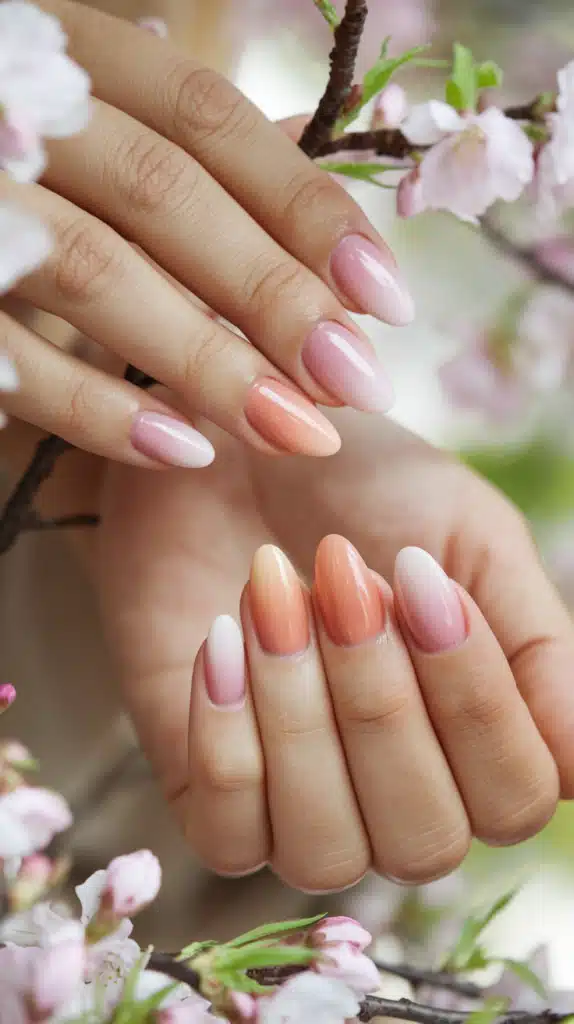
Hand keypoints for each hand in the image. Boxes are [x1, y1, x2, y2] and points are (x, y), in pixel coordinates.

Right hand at [0, 2, 407, 465]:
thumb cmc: (0, 149)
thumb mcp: (77, 106)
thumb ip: (173, 136)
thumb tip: (306, 163)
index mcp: (62, 47)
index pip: (208, 119)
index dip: (305, 208)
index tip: (386, 298)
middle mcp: (10, 103)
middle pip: (167, 198)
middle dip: (275, 297)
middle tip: (358, 384)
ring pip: (98, 275)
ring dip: (208, 364)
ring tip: (295, 430)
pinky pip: (14, 361)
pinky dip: (99, 411)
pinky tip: (184, 450)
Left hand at [89, 410, 573, 891]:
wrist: (236, 453)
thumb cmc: (366, 491)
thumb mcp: (474, 537)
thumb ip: (539, 646)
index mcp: (479, 744)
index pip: (514, 796)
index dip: (475, 699)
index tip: (422, 579)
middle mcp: (400, 800)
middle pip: (424, 840)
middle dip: (381, 701)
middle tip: (345, 578)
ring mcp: (303, 810)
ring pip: (327, 851)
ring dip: (301, 715)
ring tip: (278, 596)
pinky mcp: (212, 798)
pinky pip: (229, 834)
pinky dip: (227, 734)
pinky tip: (225, 635)